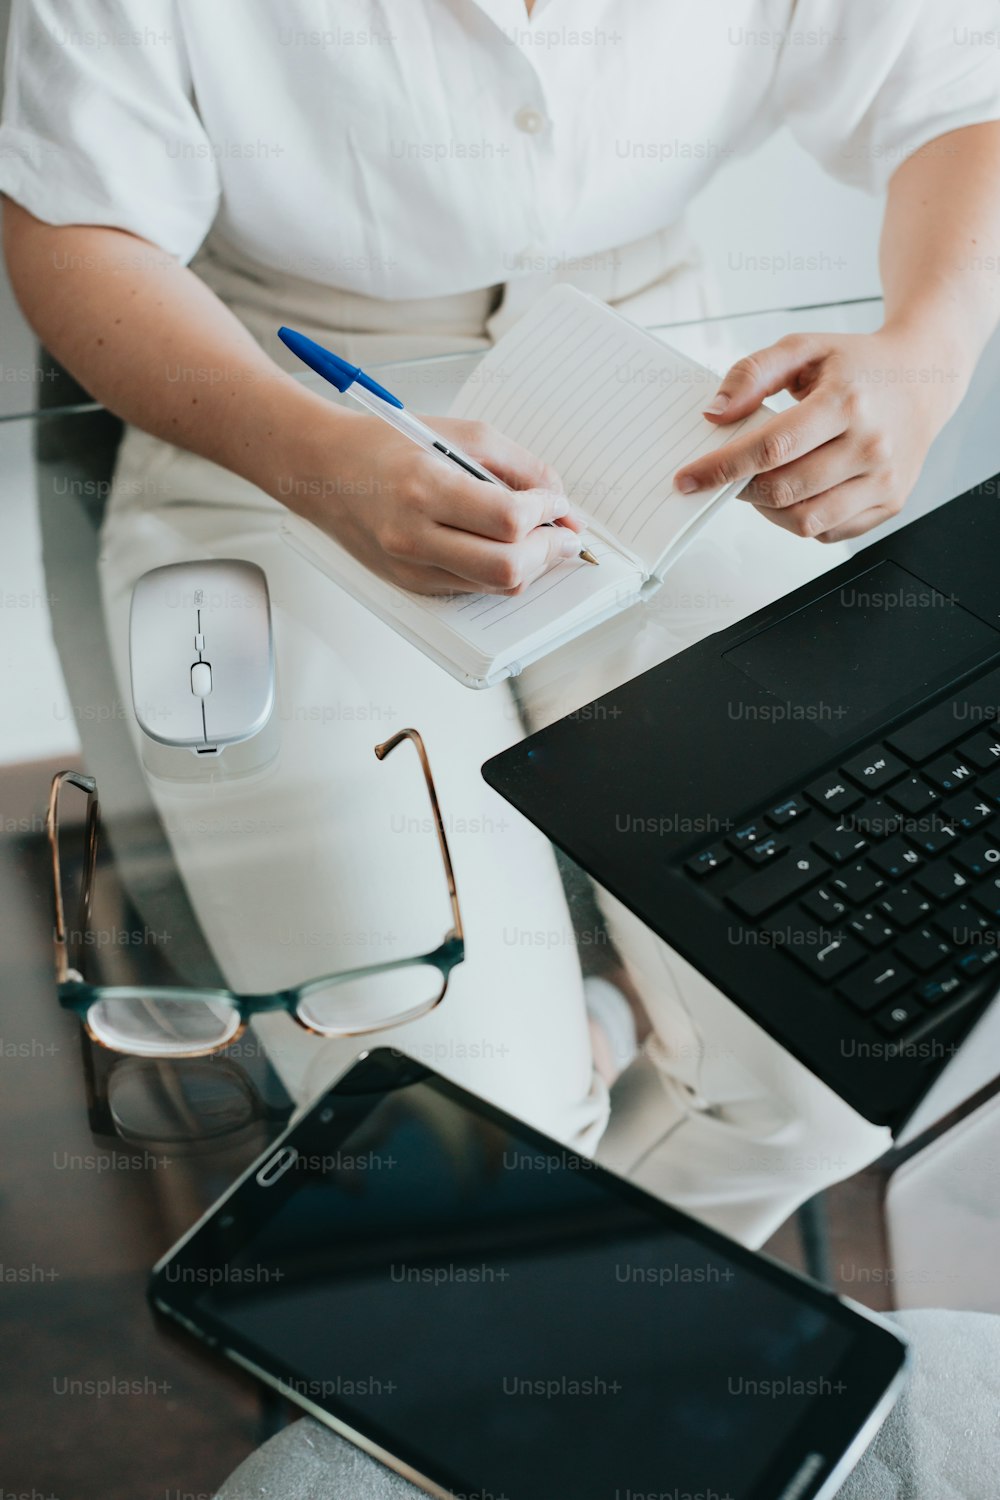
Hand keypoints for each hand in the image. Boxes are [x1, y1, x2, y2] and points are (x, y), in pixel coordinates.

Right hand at [279, 409, 578, 594]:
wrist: (323, 469)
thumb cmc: (386, 444)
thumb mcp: (460, 433)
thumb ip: (519, 466)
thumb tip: (561, 502)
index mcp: (424, 488)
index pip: (507, 520)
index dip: (547, 513)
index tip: (557, 503)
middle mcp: (414, 536)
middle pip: (507, 568)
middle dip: (549, 552)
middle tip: (563, 534)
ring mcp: (411, 567)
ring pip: (495, 587)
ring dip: (530, 565)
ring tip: (537, 539)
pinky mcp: (411, 584)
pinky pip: (472, 588)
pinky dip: (498, 571)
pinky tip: (501, 547)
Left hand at [674, 328, 966, 542]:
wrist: (925, 378)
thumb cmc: (858, 365)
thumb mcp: (804, 348)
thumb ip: (753, 373)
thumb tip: (715, 413)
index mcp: (846, 402)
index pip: (771, 447)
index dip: (722, 467)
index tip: (687, 479)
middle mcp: (871, 445)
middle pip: (785, 490)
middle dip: (742, 489)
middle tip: (731, 476)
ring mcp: (884, 480)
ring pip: (805, 522)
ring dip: (769, 510)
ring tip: (763, 484)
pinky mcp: (890, 503)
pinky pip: (828, 533)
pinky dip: (801, 520)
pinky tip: (799, 491)